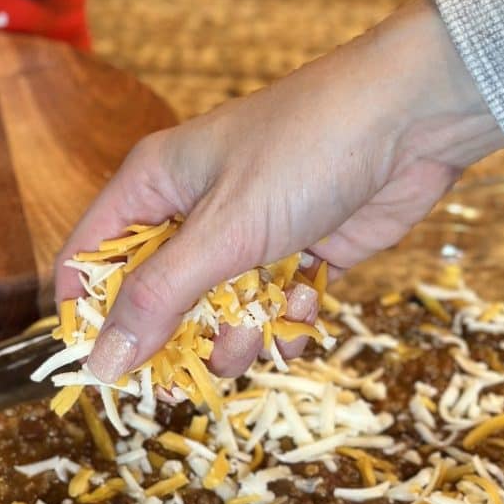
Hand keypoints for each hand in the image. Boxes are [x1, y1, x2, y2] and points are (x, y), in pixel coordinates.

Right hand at [55, 0, 503, 383]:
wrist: (415, 116)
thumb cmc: (304, 152)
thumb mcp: (222, 231)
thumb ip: (160, 300)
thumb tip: (101, 363)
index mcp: (151, 186)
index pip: (89, 258)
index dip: (88, 315)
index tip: (101, 371)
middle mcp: (189, 210)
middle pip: (153, 296)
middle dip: (172, 339)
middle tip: (182, 386)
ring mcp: (242, 233)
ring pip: (214, 311)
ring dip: (237, 335)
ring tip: (260, 335)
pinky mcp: (292, 252)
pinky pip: (268, 306)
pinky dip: (285, 318)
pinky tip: (308, 303)